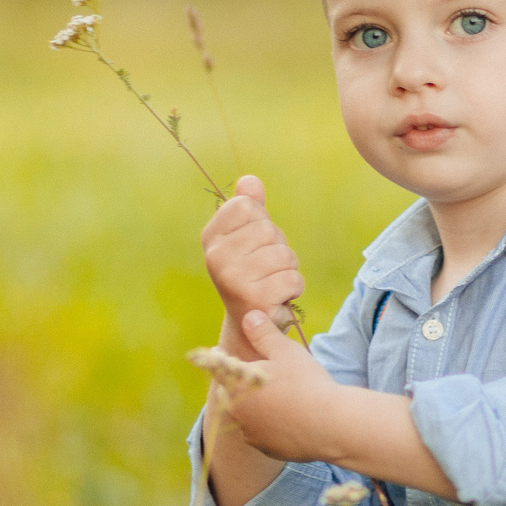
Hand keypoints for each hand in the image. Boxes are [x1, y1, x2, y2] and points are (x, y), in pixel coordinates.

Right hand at [201, 174, 303, 348]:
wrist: (248, 325)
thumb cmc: (251, 273)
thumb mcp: (248, 237)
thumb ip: (250, 207)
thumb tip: (250, 180)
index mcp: (211, 237)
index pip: (247, 205)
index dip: (261, 222)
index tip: (252, 245)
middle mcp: (216, 256)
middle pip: (268, 229)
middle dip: (278, 248)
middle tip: (265, 270)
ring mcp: (233, 278)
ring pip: (284, 254)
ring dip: (288, 269)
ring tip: (272, 282)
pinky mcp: (254, 298)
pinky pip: (293, 278)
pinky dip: (294, 288)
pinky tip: (278, 297)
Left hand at [212, 310, 342, 462]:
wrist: (332, 425)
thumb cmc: (306, 383)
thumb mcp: (285, 351)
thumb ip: (263, 333)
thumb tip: (249, 316)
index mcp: (235, 386)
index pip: (217, 368)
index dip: (218, 357)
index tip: (220, 352)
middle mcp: (237, 413)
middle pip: (227, 394)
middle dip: (233, 384)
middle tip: (245, 374)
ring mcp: (251, 434)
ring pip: (245, 416)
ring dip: (251, 407)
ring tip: (267, 398)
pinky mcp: (267, 449)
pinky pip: (262, 434)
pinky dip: (268, 425)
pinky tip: (283, 418)